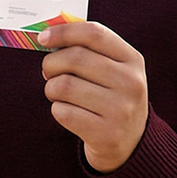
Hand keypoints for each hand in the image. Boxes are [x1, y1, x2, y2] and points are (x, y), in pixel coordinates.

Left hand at [38, 21, 148, 173]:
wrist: (131, 145)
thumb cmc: (111, 98)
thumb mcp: (113, 70)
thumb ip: (88, 49)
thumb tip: (48, 33)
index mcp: (133, 60)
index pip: (94, 34)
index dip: (64, 32)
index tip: (43, 38)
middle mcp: (132, 83)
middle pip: (75, 58)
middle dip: (51, 63)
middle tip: (48, 72)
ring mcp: (121, 110)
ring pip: (63, 85)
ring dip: (51, 89)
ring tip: (58, 94)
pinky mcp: (106, 134)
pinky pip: (62, 112)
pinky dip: (57, 110)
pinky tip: (68, 112)